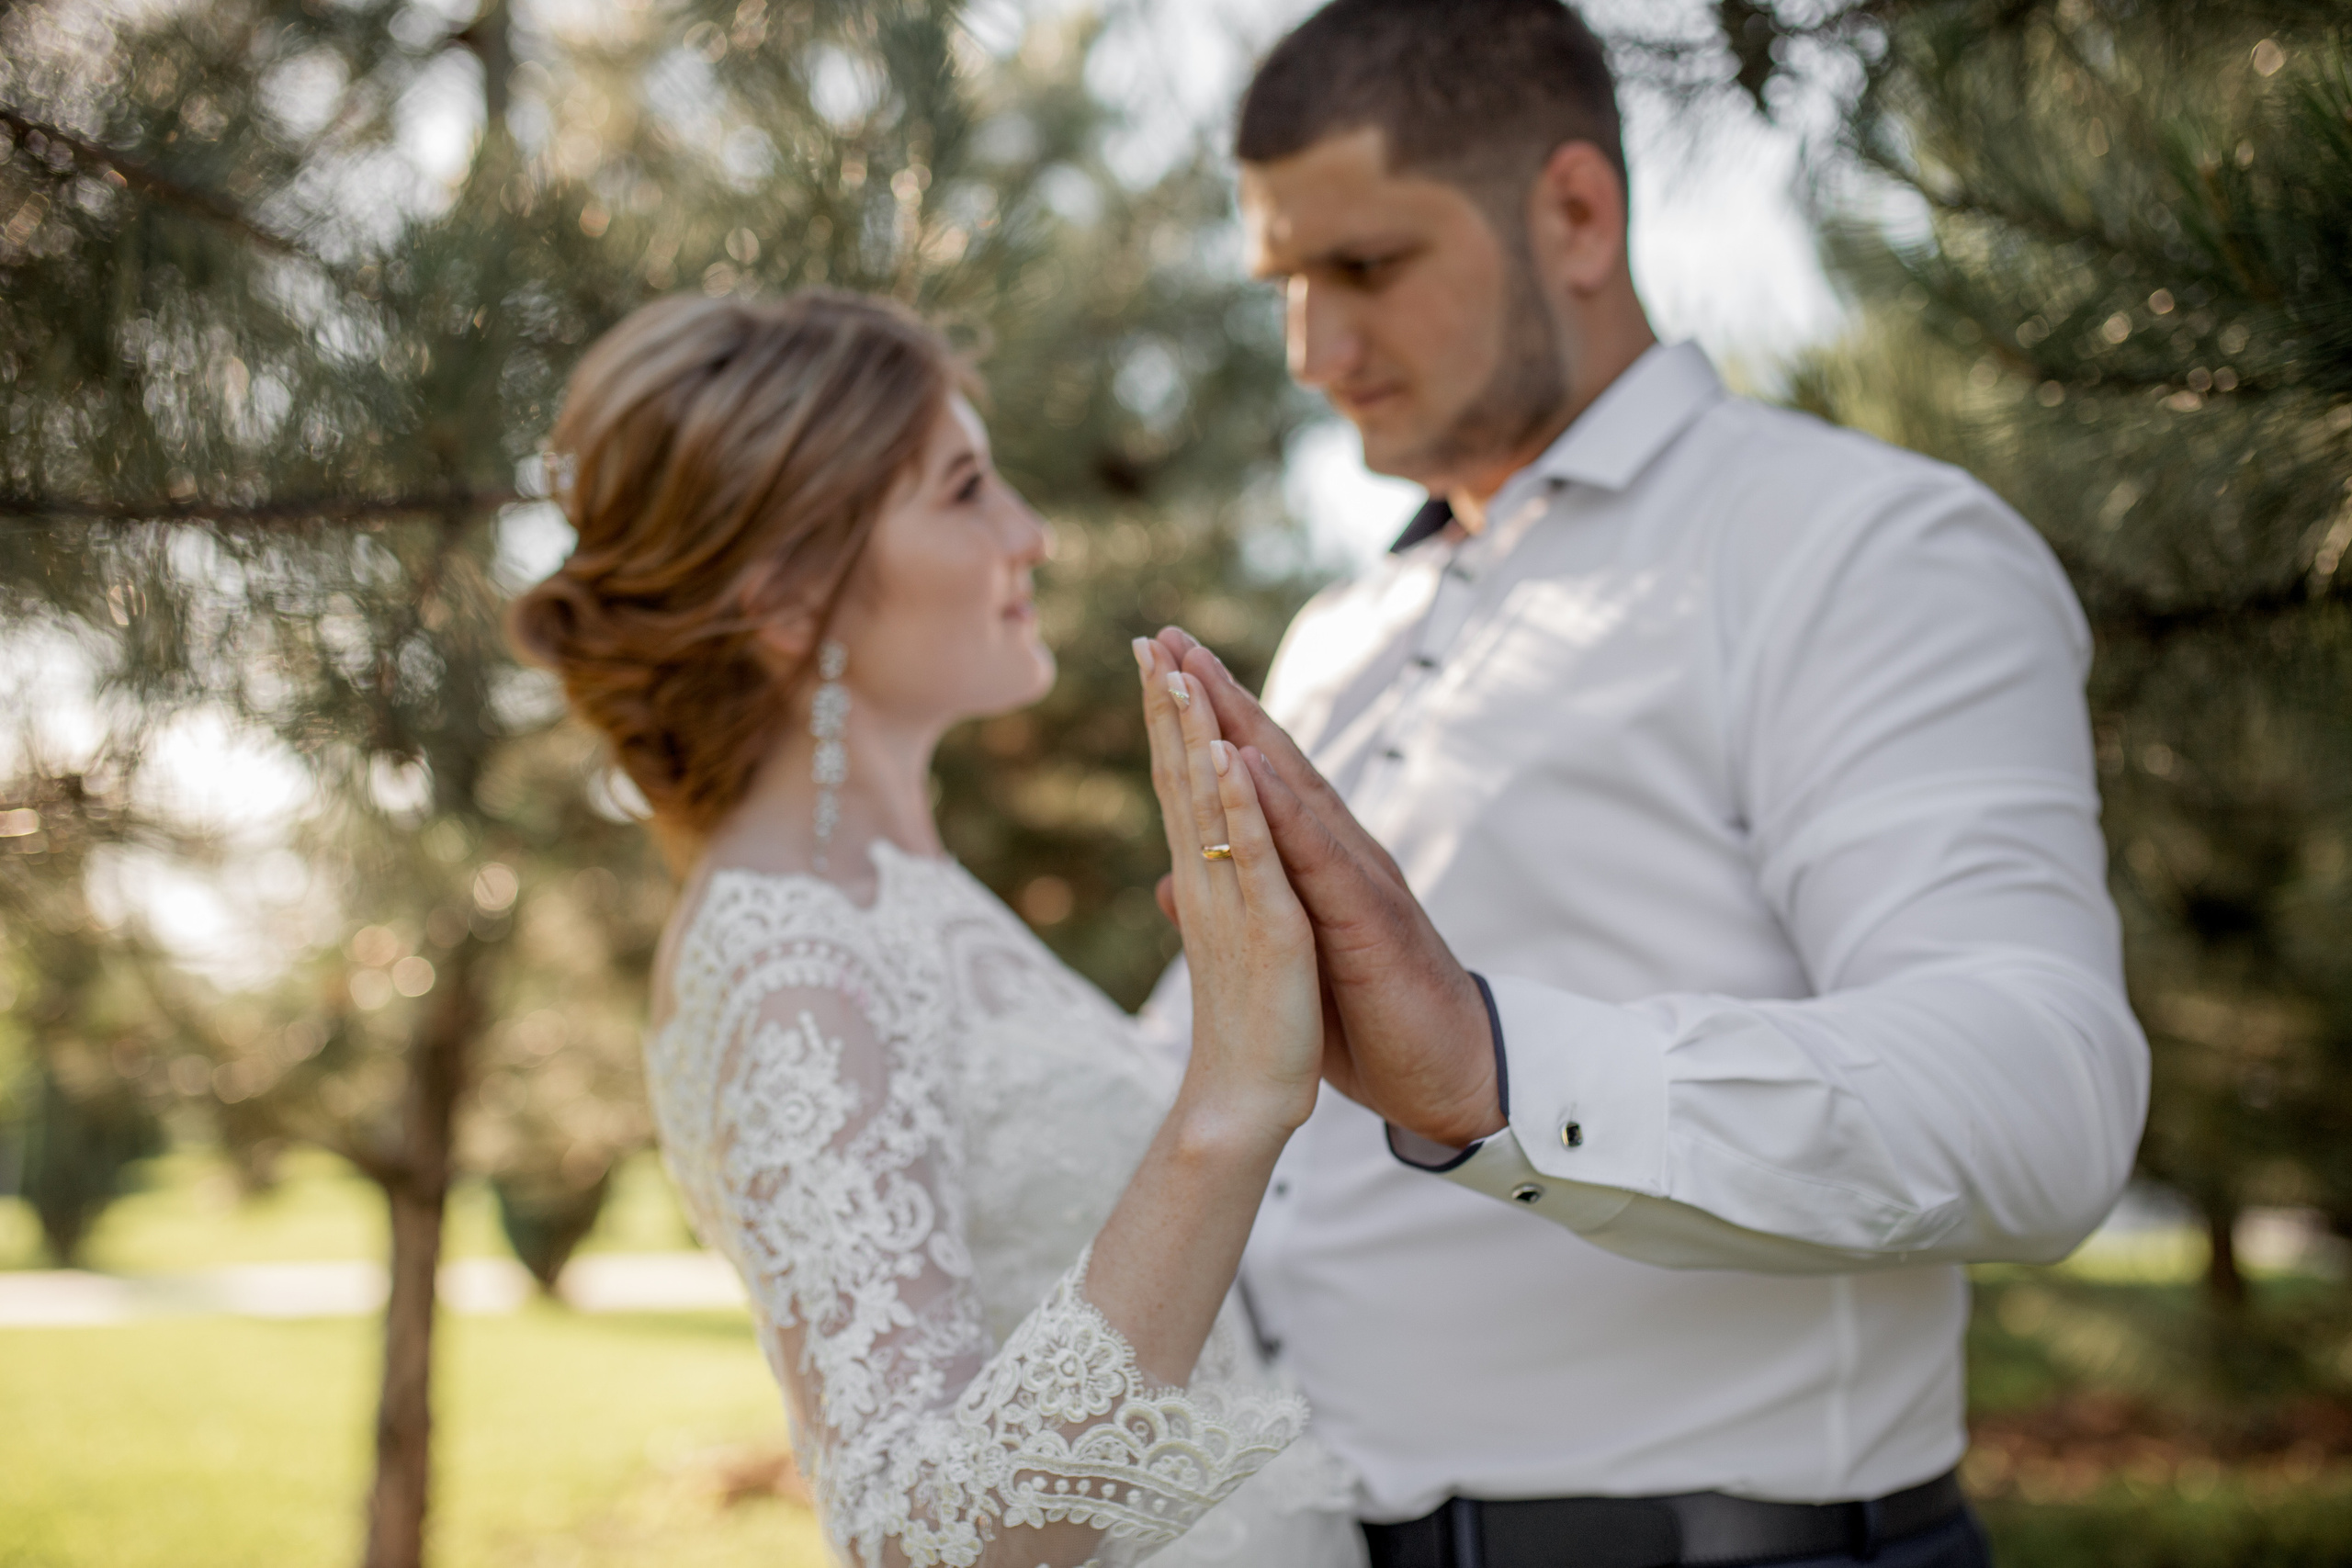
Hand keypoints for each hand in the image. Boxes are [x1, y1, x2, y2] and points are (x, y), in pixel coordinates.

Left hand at [1153, 628, 1504, 1149]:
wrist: (1444, 1075)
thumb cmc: (1371, 1018)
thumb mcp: (1288, 956)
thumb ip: (1240, 908)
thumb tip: (1174, 884)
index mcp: (1315, 863)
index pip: (1254, 778)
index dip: (1207, 724)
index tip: (1158, 671)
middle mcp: (1339, 852)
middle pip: (1271, 759)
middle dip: (1219, 696)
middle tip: (1167, 636)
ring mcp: (1358, 877)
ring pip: (1294, 788)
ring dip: (1244, 726)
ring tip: (1197, 672)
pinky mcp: (1370, 917)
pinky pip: (1320, 855)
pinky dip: (1283, 808)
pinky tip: (1248, 765)